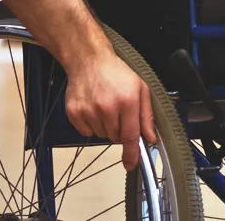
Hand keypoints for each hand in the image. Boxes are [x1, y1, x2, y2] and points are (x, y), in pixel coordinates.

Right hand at [65, 46, 156, 170]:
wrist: (89, 60)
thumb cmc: (116, 72)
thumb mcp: (140, 88)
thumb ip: (146, 115)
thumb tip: (149, 138)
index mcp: (127, 101)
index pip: (130, 136)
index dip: (132, 154)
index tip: (131, 164)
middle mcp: (108, 108)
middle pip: (115, 137)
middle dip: (119, 130)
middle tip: (118, 111)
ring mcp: (89, 111)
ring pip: (101, 135)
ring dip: (105, 126)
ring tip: (105, 106)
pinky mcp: (75, 113)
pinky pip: (86, 132)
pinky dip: (91, 125)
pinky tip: (93, 108)